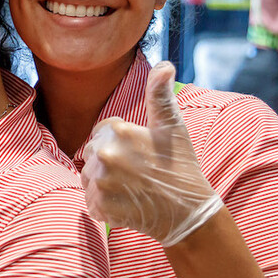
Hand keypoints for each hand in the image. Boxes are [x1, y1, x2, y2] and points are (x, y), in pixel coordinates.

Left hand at [80, 63, 221, 246]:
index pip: (101, 130)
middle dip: (109, 160)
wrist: (188, 213)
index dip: (119, 141)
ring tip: (132, 188)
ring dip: (104, 182)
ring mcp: (101, 182)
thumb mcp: (173, 128)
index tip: (139, 152)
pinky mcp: (100, 206)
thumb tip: (164, 64)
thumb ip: (160, 95)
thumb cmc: (181, 167)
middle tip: (137, 172)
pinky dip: (104, 204)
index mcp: (120, 131)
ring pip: (89, 177)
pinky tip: (126, 203)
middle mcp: (106, 154)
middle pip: (92, 153)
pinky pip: (91, 201)